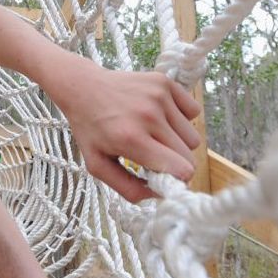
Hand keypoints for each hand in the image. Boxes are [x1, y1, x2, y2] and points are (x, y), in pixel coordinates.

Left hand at [56, 67, 201, 201]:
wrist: (83, 87)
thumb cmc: (90, 128)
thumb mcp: (97, 165)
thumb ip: (128, 188)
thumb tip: (159, 195)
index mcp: (131, 139)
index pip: (182, 170)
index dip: (176, 179)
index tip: (162, 175)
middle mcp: (149, 115)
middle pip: (189, 155)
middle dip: (175, 162)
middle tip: (154, 155)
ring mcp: (159, 96)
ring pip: (193, 135)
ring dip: (178, 141)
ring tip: (154, 134)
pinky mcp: (165, 82)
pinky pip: (193, 111)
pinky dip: (181, 118)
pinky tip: (160, 117)